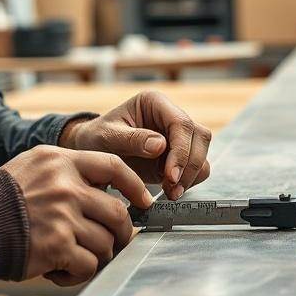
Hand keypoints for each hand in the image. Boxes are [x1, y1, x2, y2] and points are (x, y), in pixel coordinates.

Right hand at [0, 145, 151, 285]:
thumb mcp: (31, 167)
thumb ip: (66, 172)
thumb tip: (105, 189)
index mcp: (60, 161)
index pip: (113, 165)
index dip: (134, 185)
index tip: (143, 201)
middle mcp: (65, 186)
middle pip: (117, 212)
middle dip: (121, 233)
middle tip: (113, 242)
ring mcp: (63, 216)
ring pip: (106, 242)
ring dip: (96, 256)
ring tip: (74, 257)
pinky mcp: (58, 246)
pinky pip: (89, 265)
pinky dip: (79, 274)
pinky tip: (60, 270)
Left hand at [61, 92, 211, 200]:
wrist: (93, 151)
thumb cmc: (97, 138)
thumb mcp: (107, 137)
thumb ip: (132, 139)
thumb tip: (160, 145)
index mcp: (155, 103)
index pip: (181, 123)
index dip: (181, 150)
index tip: (170, 175)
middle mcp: (170, 116)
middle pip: (199, 137)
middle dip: (189, 165)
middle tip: (172, 188)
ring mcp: (177, 136)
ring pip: (202, 152)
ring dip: (191, 175)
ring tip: (171, 192)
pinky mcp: (178, 155)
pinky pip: (196, 167)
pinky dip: (189, 181)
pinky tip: (171, 191)